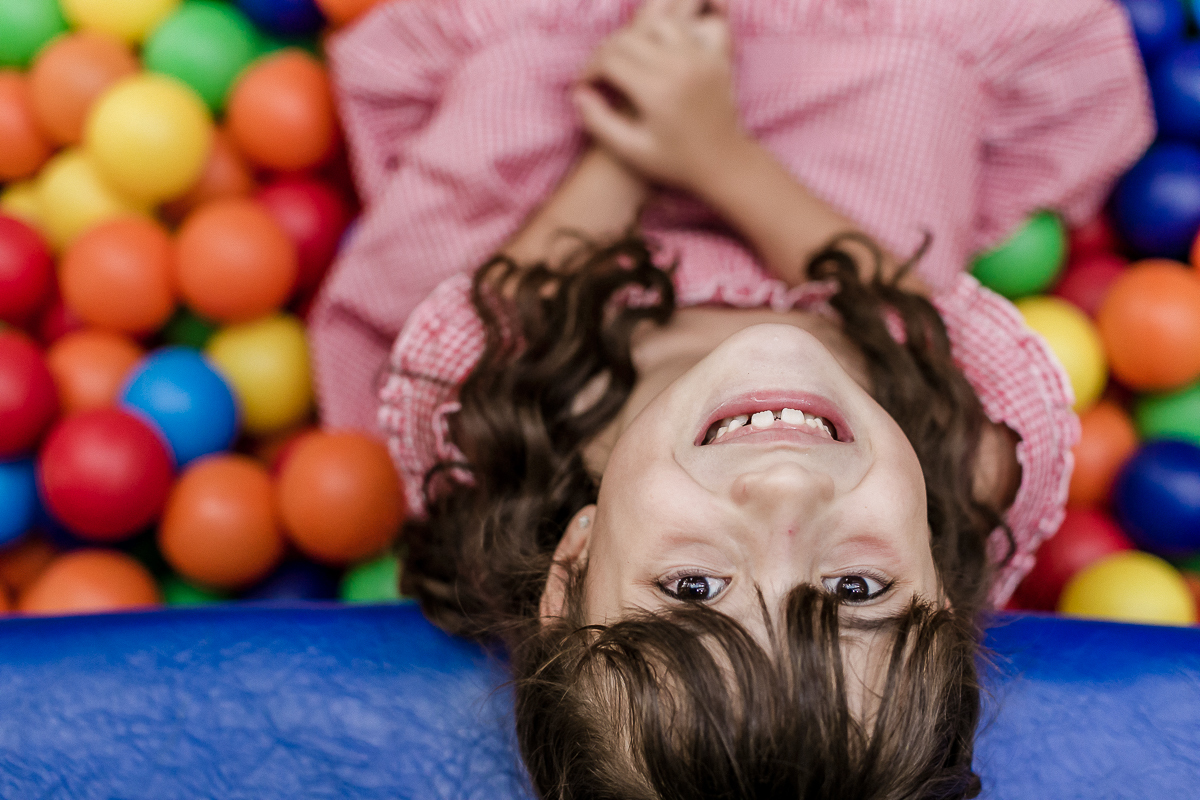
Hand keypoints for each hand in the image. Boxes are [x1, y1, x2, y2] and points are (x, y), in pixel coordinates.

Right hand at [573, 0, 744, 193]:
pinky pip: (695, 26)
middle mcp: (680, 67)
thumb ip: (598, 121)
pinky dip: (676, 30)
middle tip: (600, 73)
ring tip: (628, 59)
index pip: (610, 59)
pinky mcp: (718, 57)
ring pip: (658, 24)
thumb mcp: (630, 150)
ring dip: (637, 37)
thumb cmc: (674, 163)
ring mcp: (702, 58)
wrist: (724, 165)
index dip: (589, 70)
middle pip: (629, 37)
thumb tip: (578, 93)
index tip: (584, 85)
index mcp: (656, 91)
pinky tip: (663, 48)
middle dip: (606, 52)